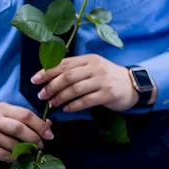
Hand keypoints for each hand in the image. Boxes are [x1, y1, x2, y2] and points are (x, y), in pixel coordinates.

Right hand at [0, 103, 53, 161]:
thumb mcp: (6, 112)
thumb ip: (24, 118)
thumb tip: (48, 125)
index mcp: (3, 109)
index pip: (25, 115)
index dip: (40, 125)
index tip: (49, 134)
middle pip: (19, 129)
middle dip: (34, 138)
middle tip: (41, 145)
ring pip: (12, 144)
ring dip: (25, 150)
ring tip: (31, 151)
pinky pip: (3, 155)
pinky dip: (14, 157)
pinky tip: (18, 156)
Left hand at [32, 54, 146, 112]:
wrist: (133, 84)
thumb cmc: (108, 77)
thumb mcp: (93, 67)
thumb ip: (76, 69)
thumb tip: (50, 77)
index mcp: (89, 59)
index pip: (64, 63)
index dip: (48, 72)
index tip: (35, 80)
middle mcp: (95, 67)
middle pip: (68, 76)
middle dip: (51, 86)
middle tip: (42, 95)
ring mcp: (102, 80)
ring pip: (75, 89)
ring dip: (60, 97)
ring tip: (52, 103)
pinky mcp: (107, 93)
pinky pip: (86, 100)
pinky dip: (73, 105)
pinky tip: (67, 109)